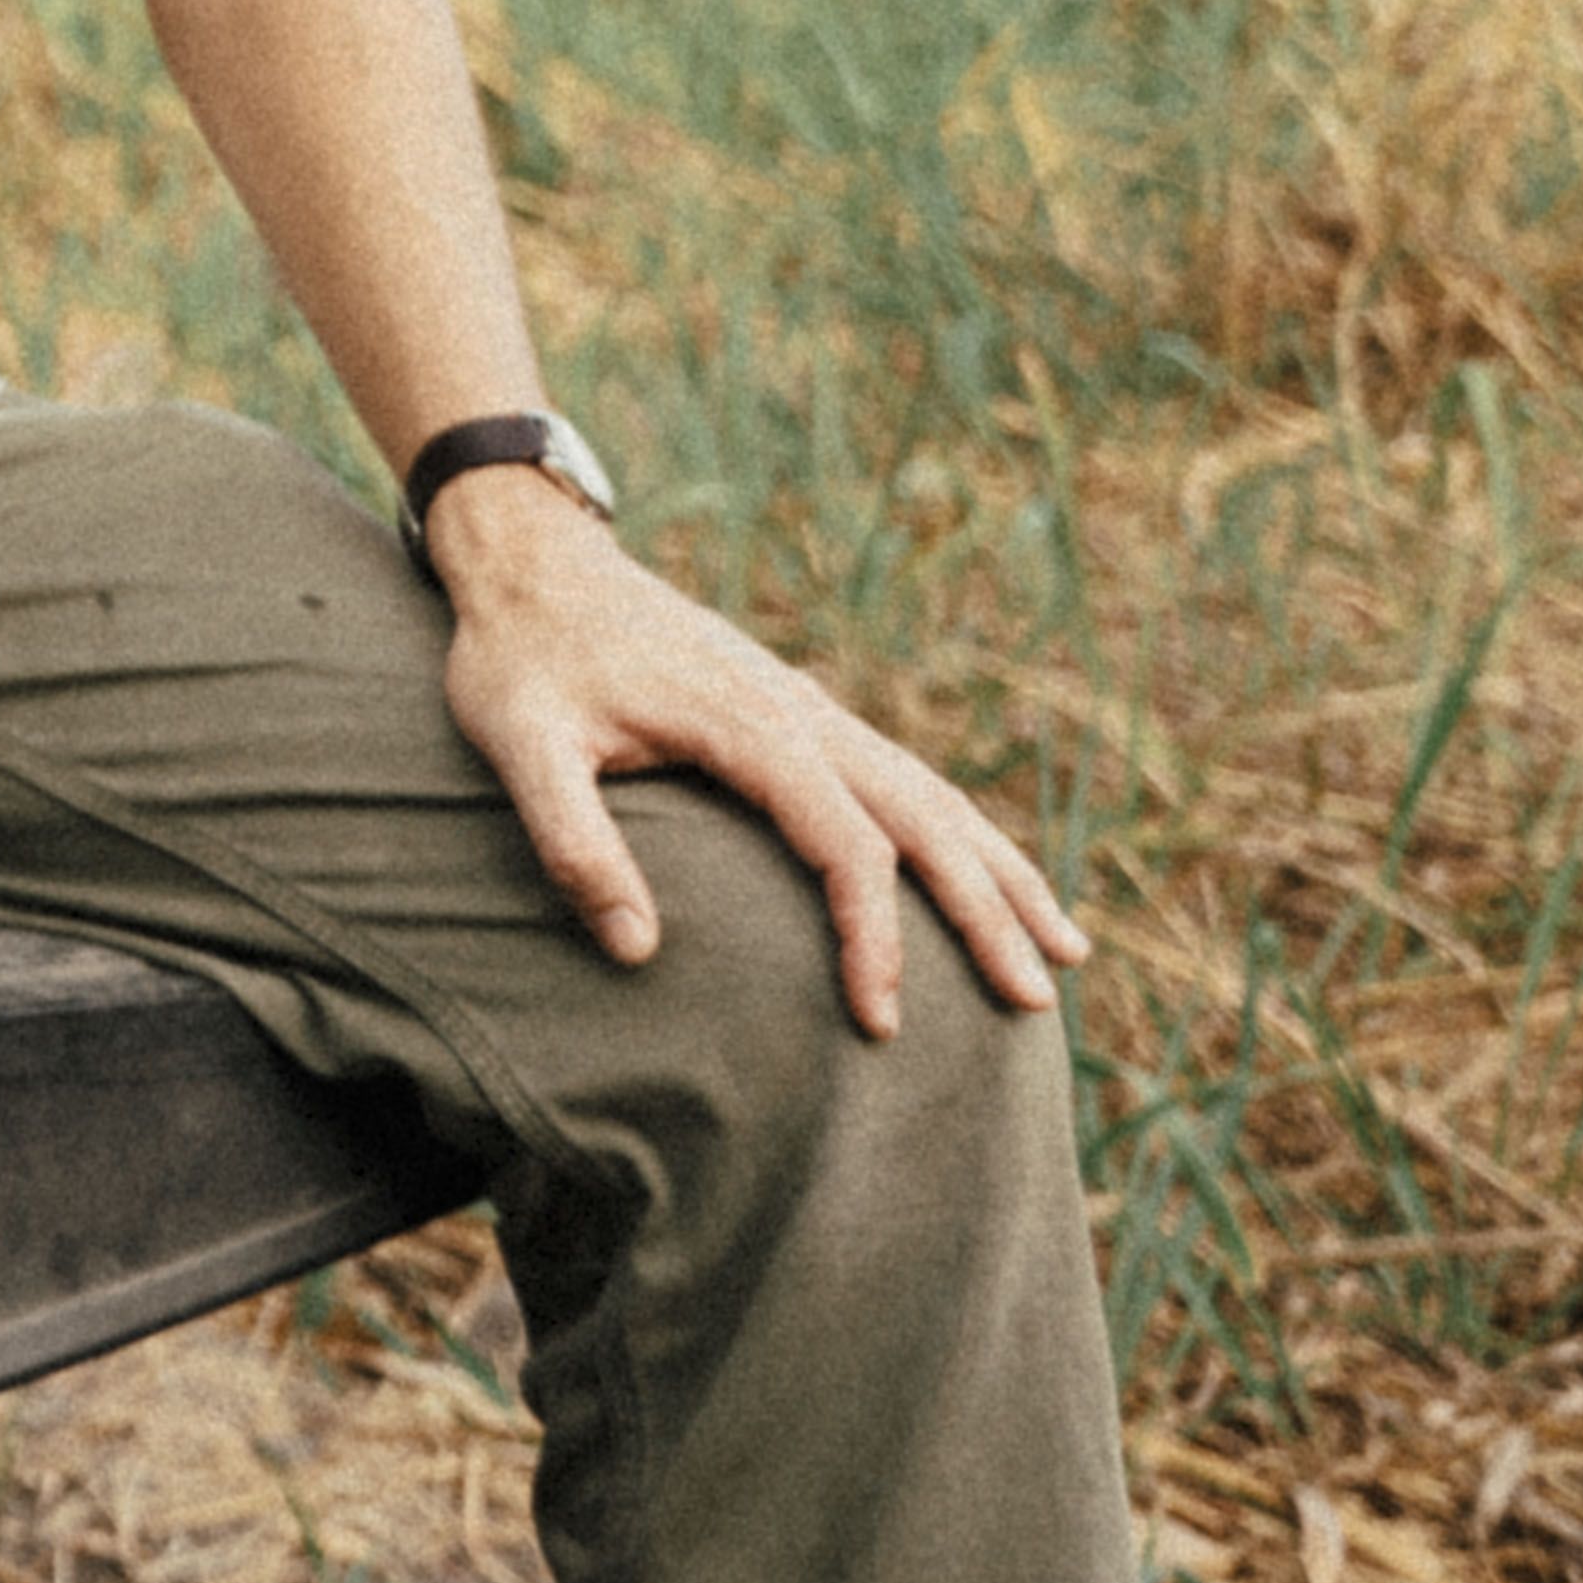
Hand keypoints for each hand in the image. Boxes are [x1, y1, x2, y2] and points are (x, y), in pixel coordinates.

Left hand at [428, 480, 1084, 1038]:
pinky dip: (960, 831)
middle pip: (924, 818)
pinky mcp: (798, 712)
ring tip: (1064, 947)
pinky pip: (902, 777)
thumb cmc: (519, 659)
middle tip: (1036, 999)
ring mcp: (808, 709)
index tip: (880, 1019)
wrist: (530, 562)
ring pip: (932, 793)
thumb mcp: (519, 746)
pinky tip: (985, 875)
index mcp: (749, 725)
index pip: (845, 845)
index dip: (873, 936)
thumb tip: (636, 951)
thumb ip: (572, 843)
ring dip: (999, 869)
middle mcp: (800, 714)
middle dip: (987, 910)